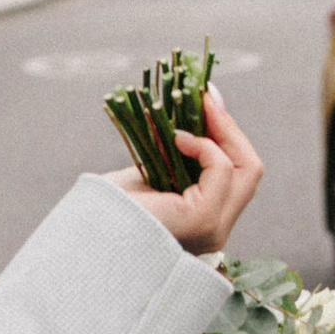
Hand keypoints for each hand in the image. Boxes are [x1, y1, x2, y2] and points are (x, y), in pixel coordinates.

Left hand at [110, 83, 262, 258]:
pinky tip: (177, 138)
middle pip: (250, 171)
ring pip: (248, 170)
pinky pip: (221, 170)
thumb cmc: (107, 208)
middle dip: (230, 128)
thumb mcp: (151, 174)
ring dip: (221, 130)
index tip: (207, 99)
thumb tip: (193, 107)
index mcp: (205, 222)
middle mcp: (216, 230)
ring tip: (196, 106)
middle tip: (206, 95)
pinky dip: (204, 146)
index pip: (238, 176)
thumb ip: (176, 153)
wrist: (84, 237)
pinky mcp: (202, 220)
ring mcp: (213, 228)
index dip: (227, 135)